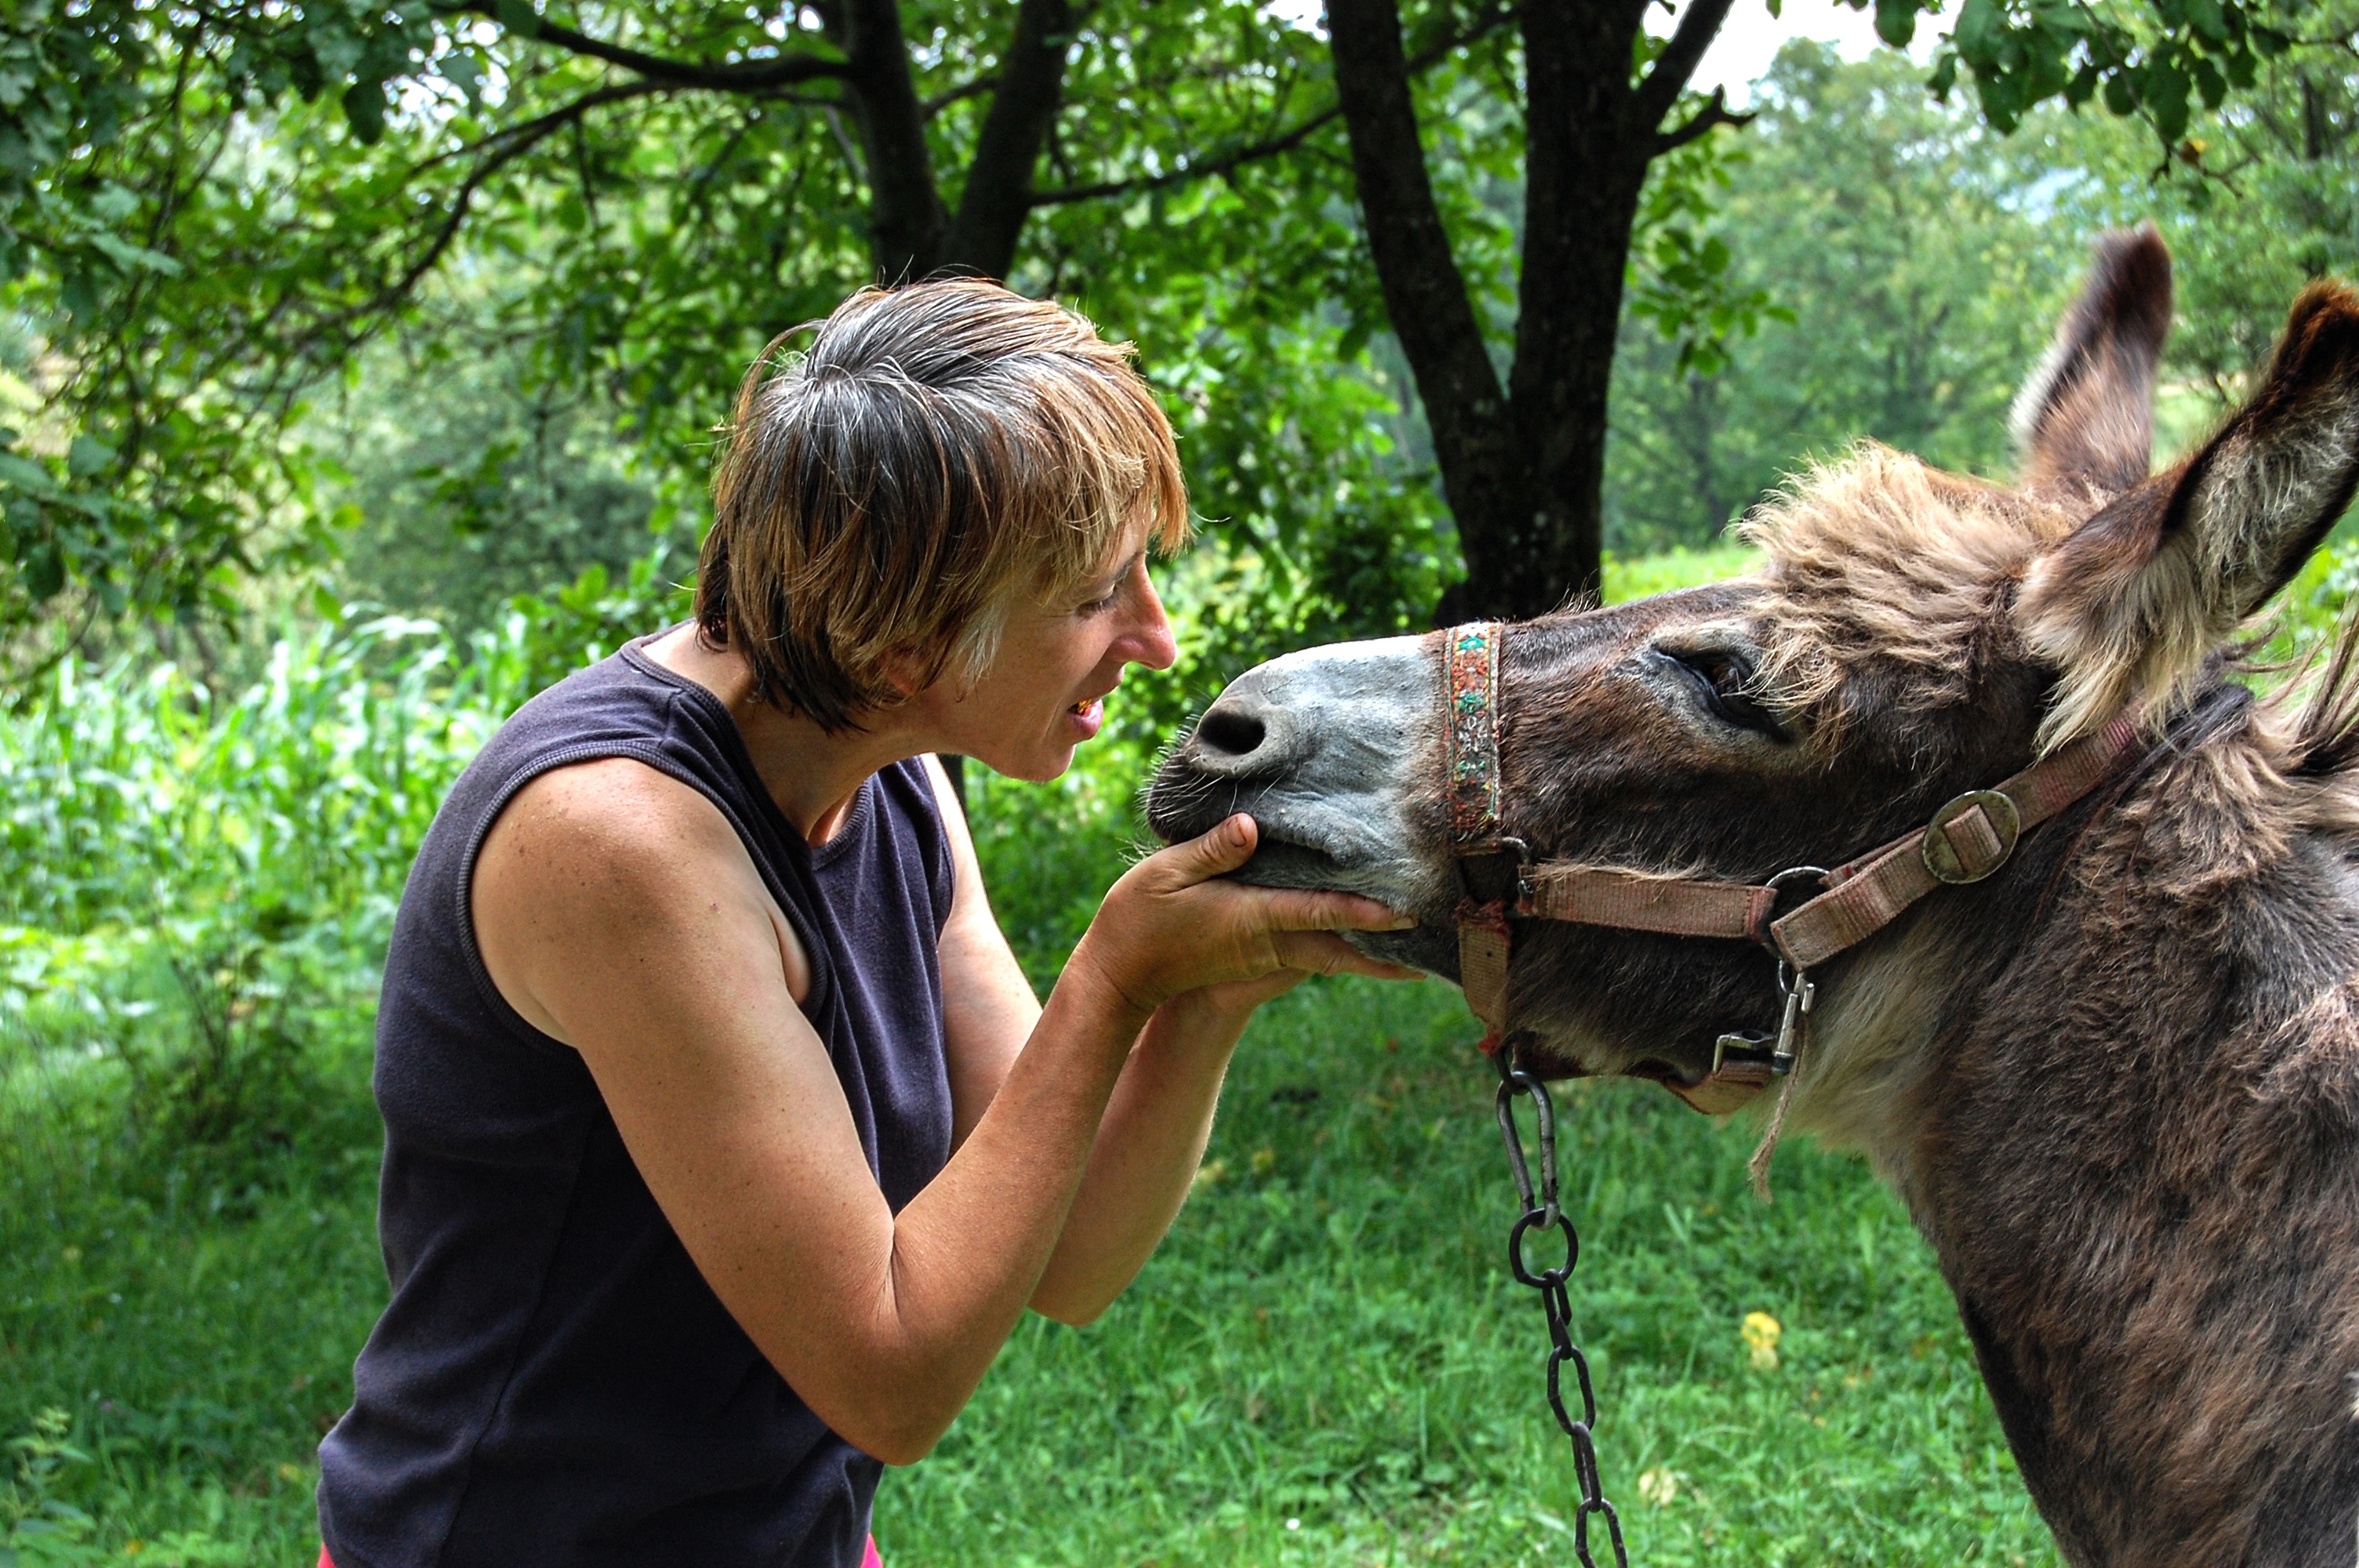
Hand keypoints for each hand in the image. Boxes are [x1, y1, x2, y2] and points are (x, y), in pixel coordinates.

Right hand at [1067, 814, 1419, 1022]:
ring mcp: (1263, 954)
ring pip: (1329, 952)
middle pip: (1339, 948)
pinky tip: (1357, 931)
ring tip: (1412, 941)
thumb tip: (1253, 828)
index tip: (1405, 915)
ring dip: (1369, 949)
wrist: (1121, 977)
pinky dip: (1340, 943)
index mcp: (1252, 918)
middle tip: (1435, 948)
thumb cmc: (1139, 920)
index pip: (1319, 912)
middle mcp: (1267, 941)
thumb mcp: (1166, 874)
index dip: (1364, 912)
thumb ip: (1212, 850)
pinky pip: (1310, 950)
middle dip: (1385, 951)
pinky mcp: (1256, 957)